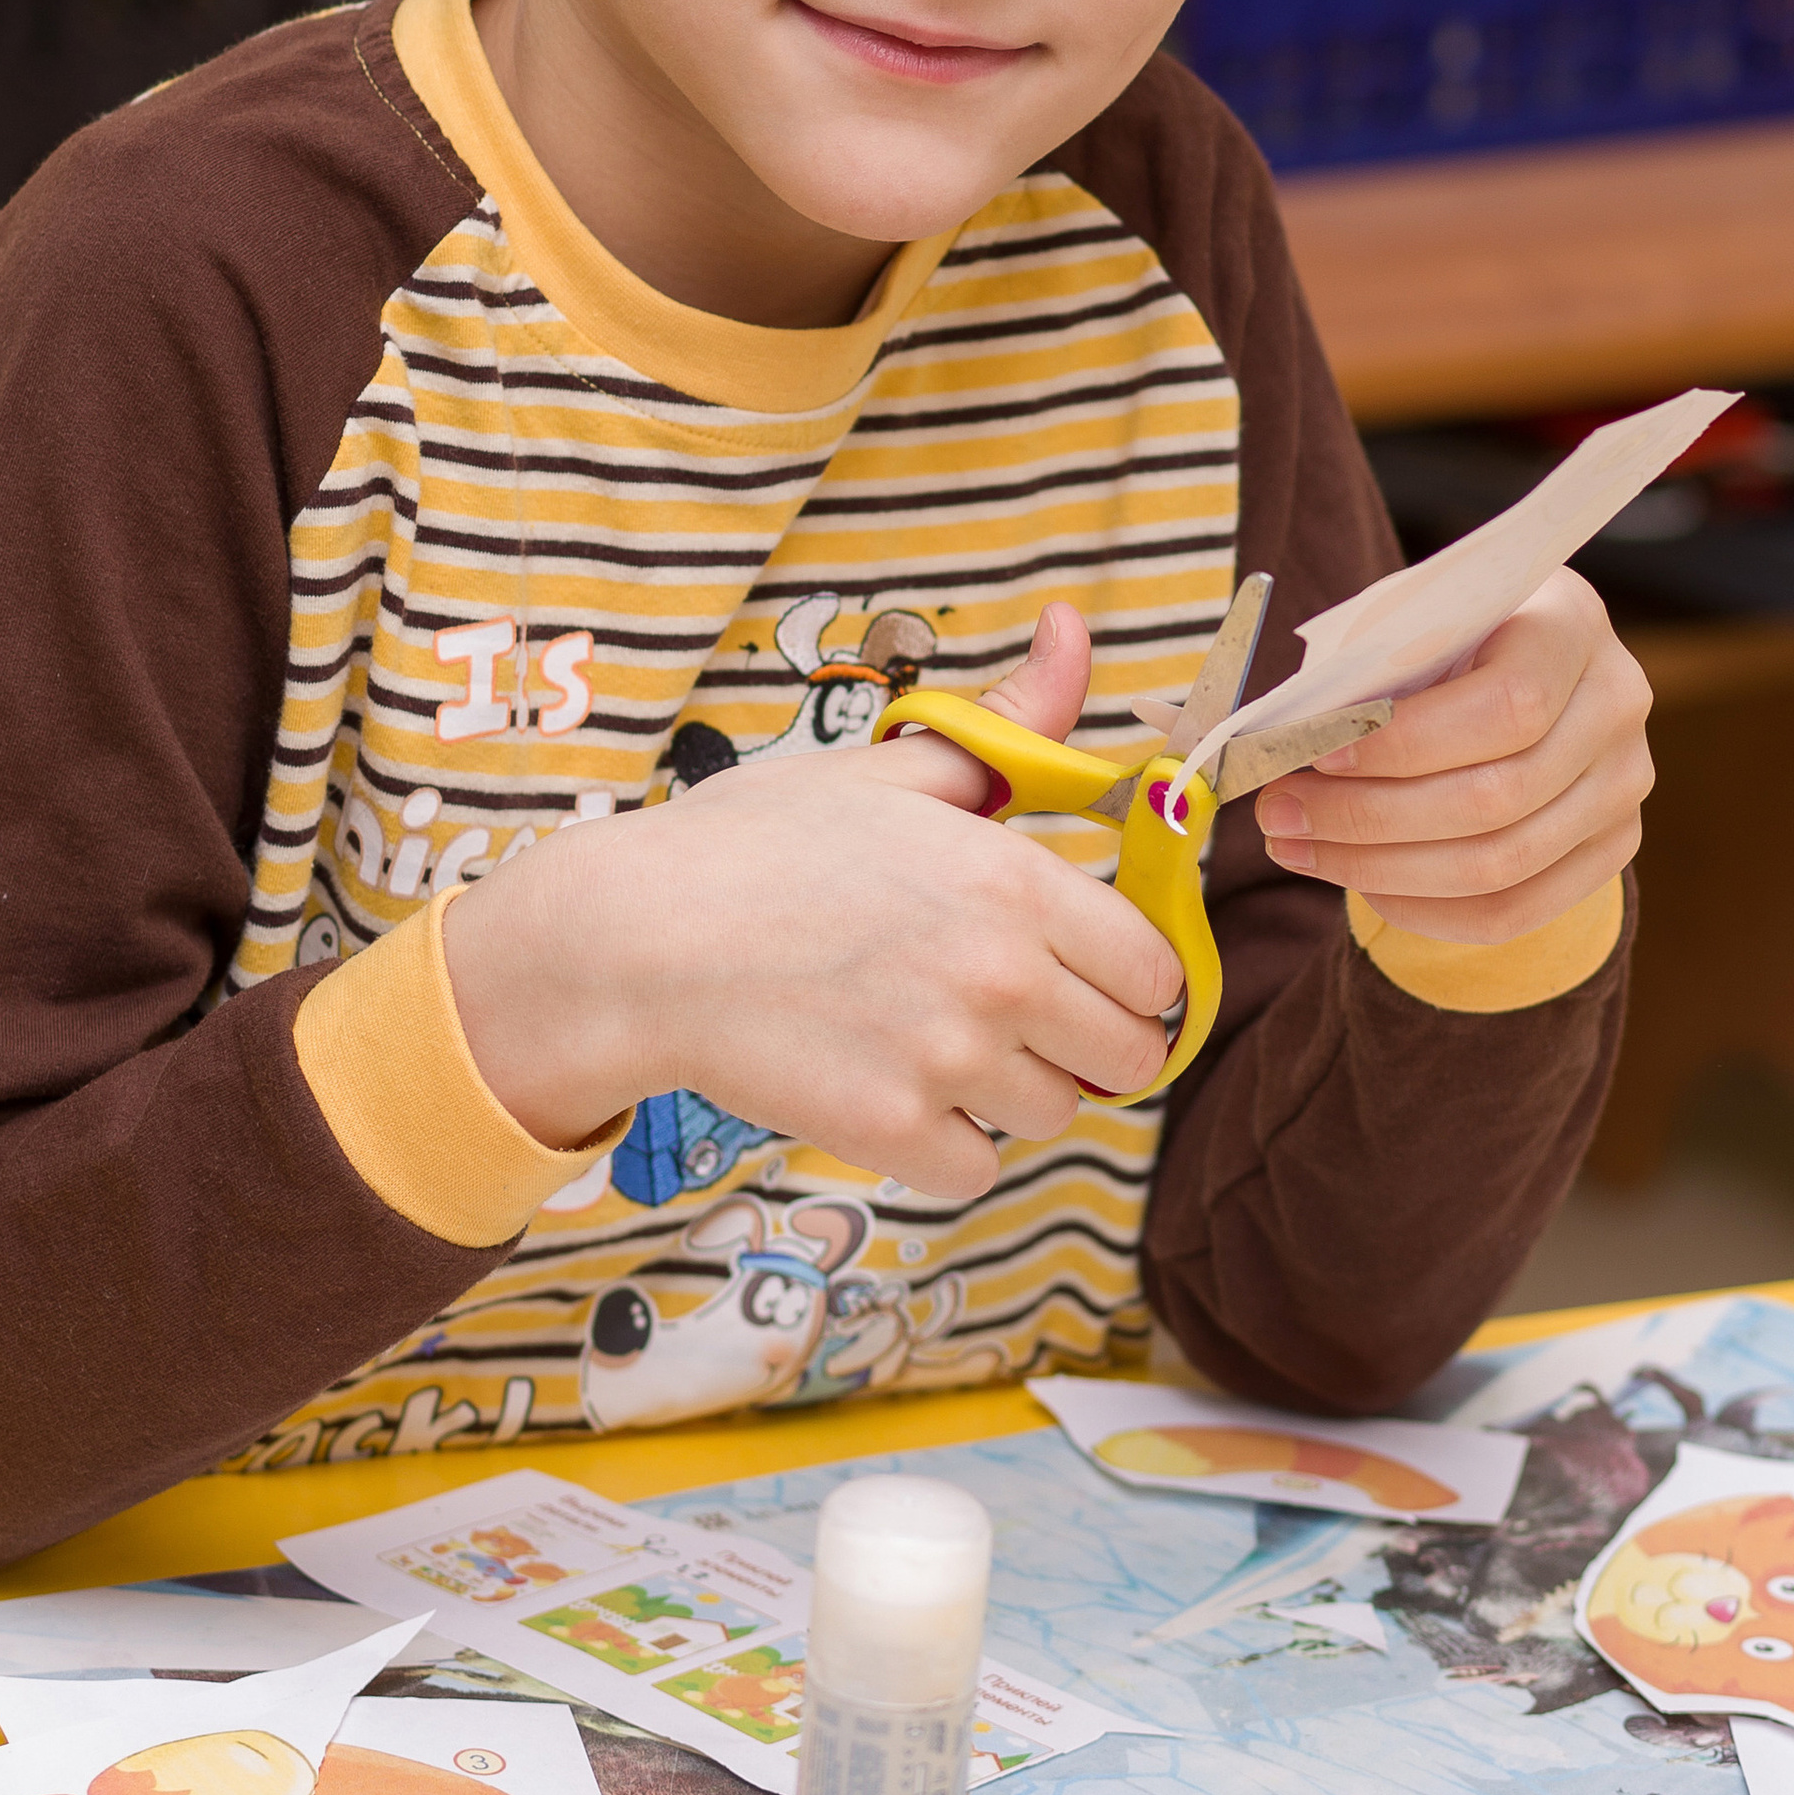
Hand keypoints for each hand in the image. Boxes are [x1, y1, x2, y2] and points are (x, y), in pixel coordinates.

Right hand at [442, 602, 1180, 1200]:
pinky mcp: (893, 1133)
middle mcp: (998, 974)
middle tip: (1017, 1009)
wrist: (638, 939)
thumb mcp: (890, 765)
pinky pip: (979, 1166)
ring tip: (939, 1035)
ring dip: (1016, 1086)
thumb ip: (1008, 723)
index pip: (1156, 969)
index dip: (1127, 971)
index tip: (1081, 963)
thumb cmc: (759, 843)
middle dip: (1086, 1035)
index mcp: (1012, 878)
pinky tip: (897, 1084)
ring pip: (1057, 1112)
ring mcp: (948, 1061)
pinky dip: (949, 1142)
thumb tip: (1074, 629)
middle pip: (1129, 1055)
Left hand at [1251, 567, 1652, 945]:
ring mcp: (1622, 786)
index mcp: (1571, 624)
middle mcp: (1615, 705)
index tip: (1316, 754)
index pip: (1507, 706)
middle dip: (1368, 816)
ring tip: (1299, 847)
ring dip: (1379, 868)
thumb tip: (1291, 741)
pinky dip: (1423, 909)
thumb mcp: (1414, 613)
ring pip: (1500, 865)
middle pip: (1497, 798)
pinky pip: (1513, 911)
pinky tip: (1360, 882)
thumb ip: (1371, 665)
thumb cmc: (1448, 628)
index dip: (1405, 743)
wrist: (1523, 654)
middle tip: (1278, 813)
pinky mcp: (1609, 847)